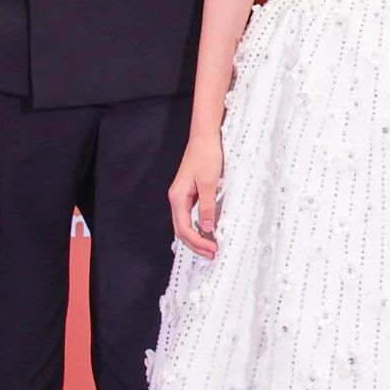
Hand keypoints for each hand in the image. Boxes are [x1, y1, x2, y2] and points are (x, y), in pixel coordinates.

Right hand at [168, 125, 224, 258]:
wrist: (205, 137)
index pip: (183, 228)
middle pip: (181, 229)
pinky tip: (208, 231)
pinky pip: (191, 215)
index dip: (197, 242)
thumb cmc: (206, 155)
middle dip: (196, 244)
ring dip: (197, 237)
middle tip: (212, 253)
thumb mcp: (209, 183)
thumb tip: (206, 229)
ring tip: (211, 246)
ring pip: (185, 223)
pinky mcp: (190, 192)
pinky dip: (198, 226)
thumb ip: (207, 207)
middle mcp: (177, 199)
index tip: (212, 249)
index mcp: (177, 198)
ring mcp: (183, 196)